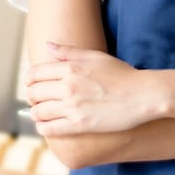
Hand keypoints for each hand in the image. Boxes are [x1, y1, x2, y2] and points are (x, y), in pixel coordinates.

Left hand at [26, 42, 164, 136]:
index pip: (34, 74)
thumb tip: (47, 45)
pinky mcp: (79, 125)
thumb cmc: (123, 74)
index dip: (29, 79)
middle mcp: (68, 87)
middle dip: (32, 96)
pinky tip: (47, 125)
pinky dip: (43, 127)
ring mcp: (73, 107)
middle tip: (38, 99)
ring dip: (36, 112)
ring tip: (43, 112)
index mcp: (71, 68)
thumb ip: (69, 51)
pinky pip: (49, 129)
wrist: (144, 95)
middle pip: (33, 93)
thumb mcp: (97, 57)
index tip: (33, 84)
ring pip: (38, 112)